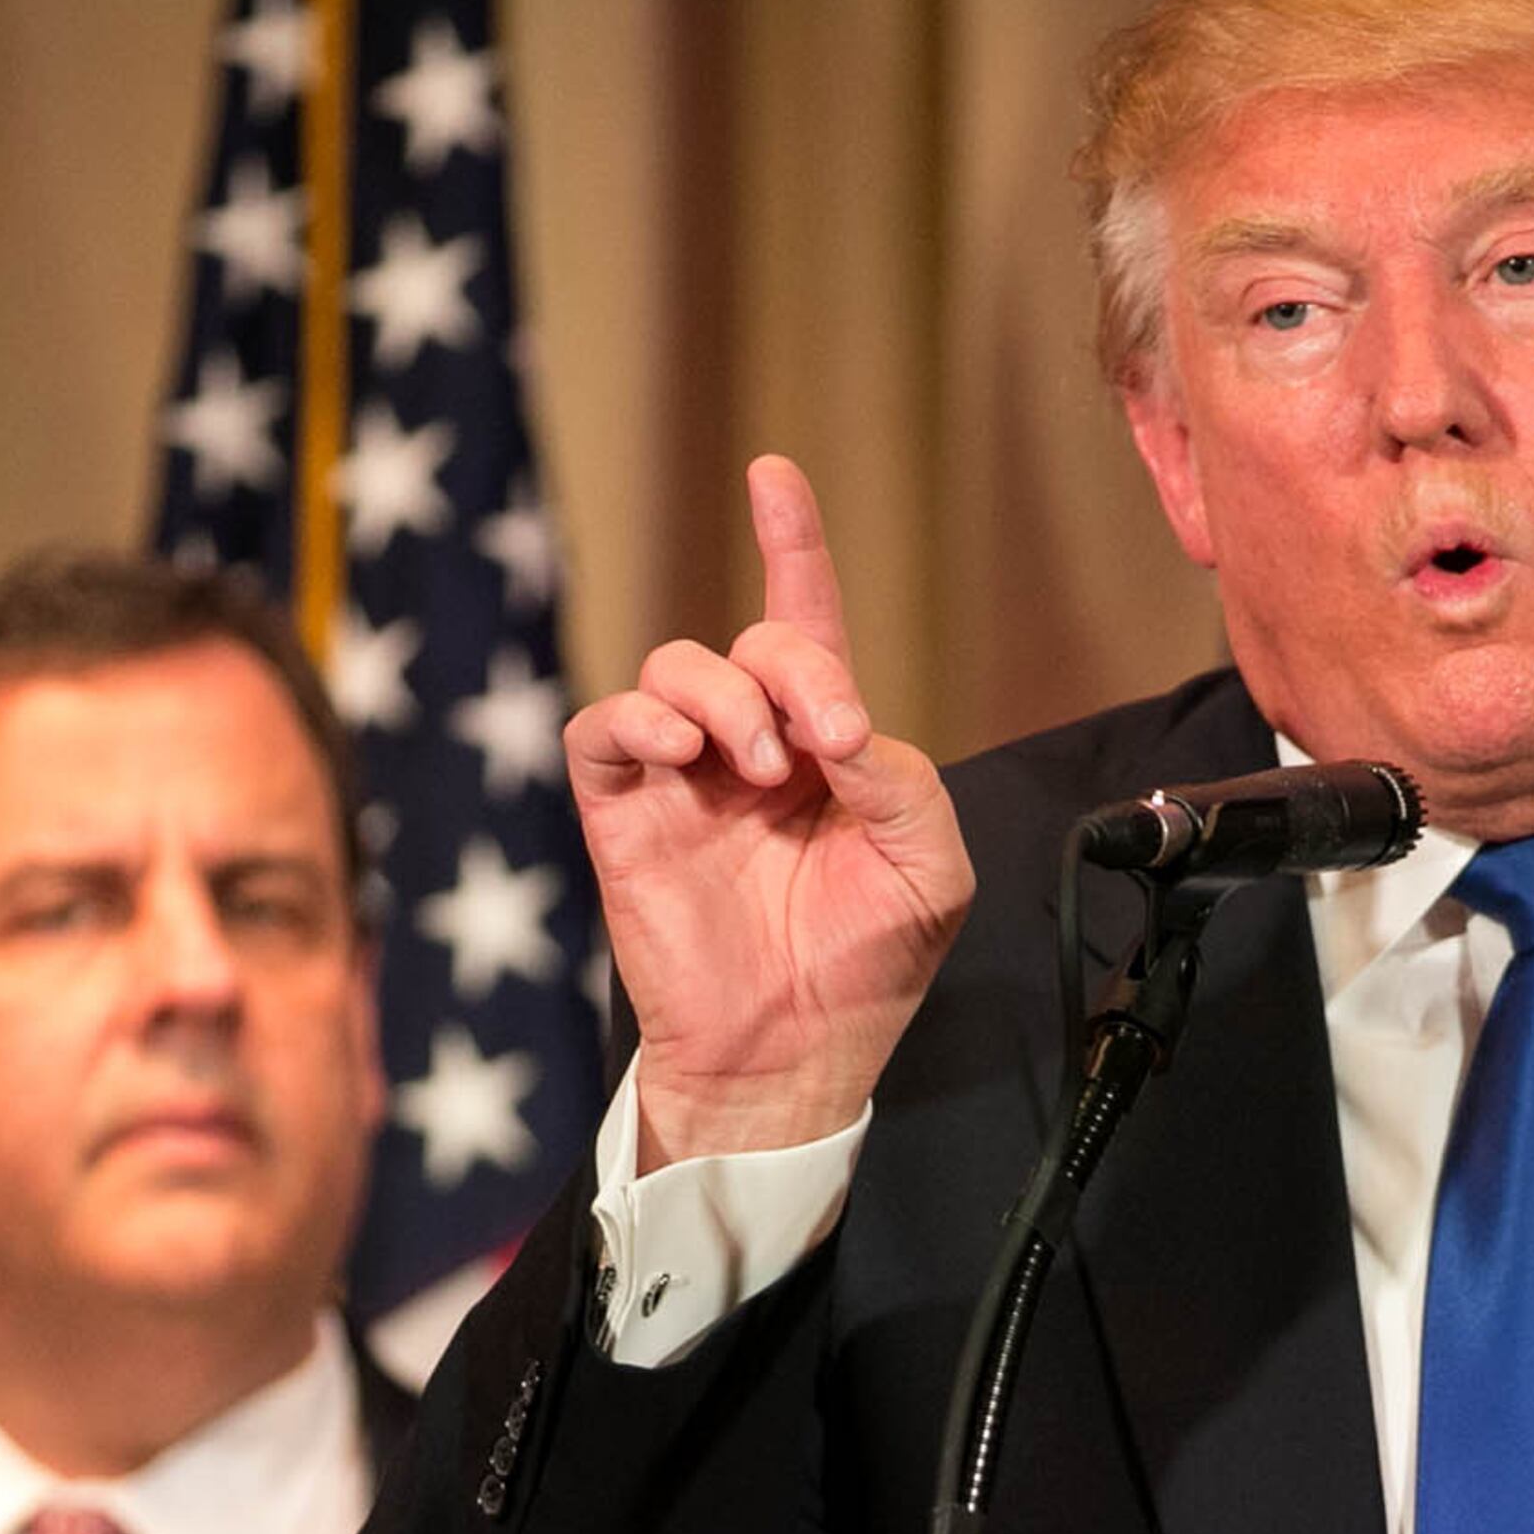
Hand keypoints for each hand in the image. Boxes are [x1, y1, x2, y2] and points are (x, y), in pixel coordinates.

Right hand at [566, 456, 973, 1163]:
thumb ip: (902, 779)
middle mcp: (751, 747)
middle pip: (752, 641)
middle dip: (794, 665)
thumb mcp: (928, 868)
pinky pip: (605, 729)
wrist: (794, 1058)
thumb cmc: (868, 968)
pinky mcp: (624, 814)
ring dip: (726, 698)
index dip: (792, 545)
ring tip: (762, 768)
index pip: (806, 624)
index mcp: (826, 747)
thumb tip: (839, 728)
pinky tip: (685, 754)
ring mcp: (683, 777)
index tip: (775, 475)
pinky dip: (641, 721)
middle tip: (830, 740)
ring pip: (676, 671)